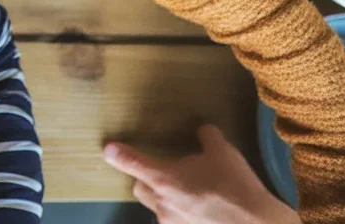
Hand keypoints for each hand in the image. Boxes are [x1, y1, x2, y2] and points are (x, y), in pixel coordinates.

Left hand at [103, 126, 300, 223]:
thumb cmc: (236, 188)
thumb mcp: (223, 153)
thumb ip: (207, 137)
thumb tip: (203, 129)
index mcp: (164, 179)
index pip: (131, 162)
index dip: (118, 154)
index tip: (108, 149)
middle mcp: (161, 204)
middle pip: (139, 189)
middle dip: (145, 180)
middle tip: (165, 174)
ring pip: (158, 209)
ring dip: (167, 201)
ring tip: (192, 196)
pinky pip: (176, 223)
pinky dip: (184, 216)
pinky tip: (203, 213)